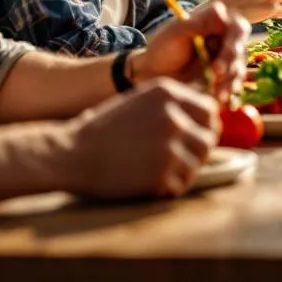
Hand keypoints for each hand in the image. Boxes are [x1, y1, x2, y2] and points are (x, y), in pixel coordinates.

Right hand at [66, 79, 218, 198]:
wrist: (71, 153)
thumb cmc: (103, 129)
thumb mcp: (139, 102)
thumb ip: (171, 105)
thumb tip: (209, 114)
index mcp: (167, 92)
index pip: (210, 109)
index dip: (204, 126)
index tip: (193, 137)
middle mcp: (173, 115)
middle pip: (209, 138)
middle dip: (197, 150)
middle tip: (177, 160)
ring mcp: (169, 145)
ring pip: (197, 164)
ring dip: (182, 171)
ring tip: (157, 171)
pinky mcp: (162, 174)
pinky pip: (181, 185)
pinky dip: (168, 188)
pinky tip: (147, 183)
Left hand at [134, 1, 249, 101]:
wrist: (152, 74)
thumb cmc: (162, 47)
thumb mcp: (176, 31)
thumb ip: (198, 23)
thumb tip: (220, 11)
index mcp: (216, 24)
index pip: (237, 28)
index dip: (234, 40)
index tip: (224, 49)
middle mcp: (225, 42)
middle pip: (240, 50)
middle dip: (231, 62)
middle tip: (217, 72)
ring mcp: (225, 62)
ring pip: (239, 69)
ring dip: (231, 80)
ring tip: (218, 91)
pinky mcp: (223, 80)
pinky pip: (233, 86)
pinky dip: (229, 92)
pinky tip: (221, 99)